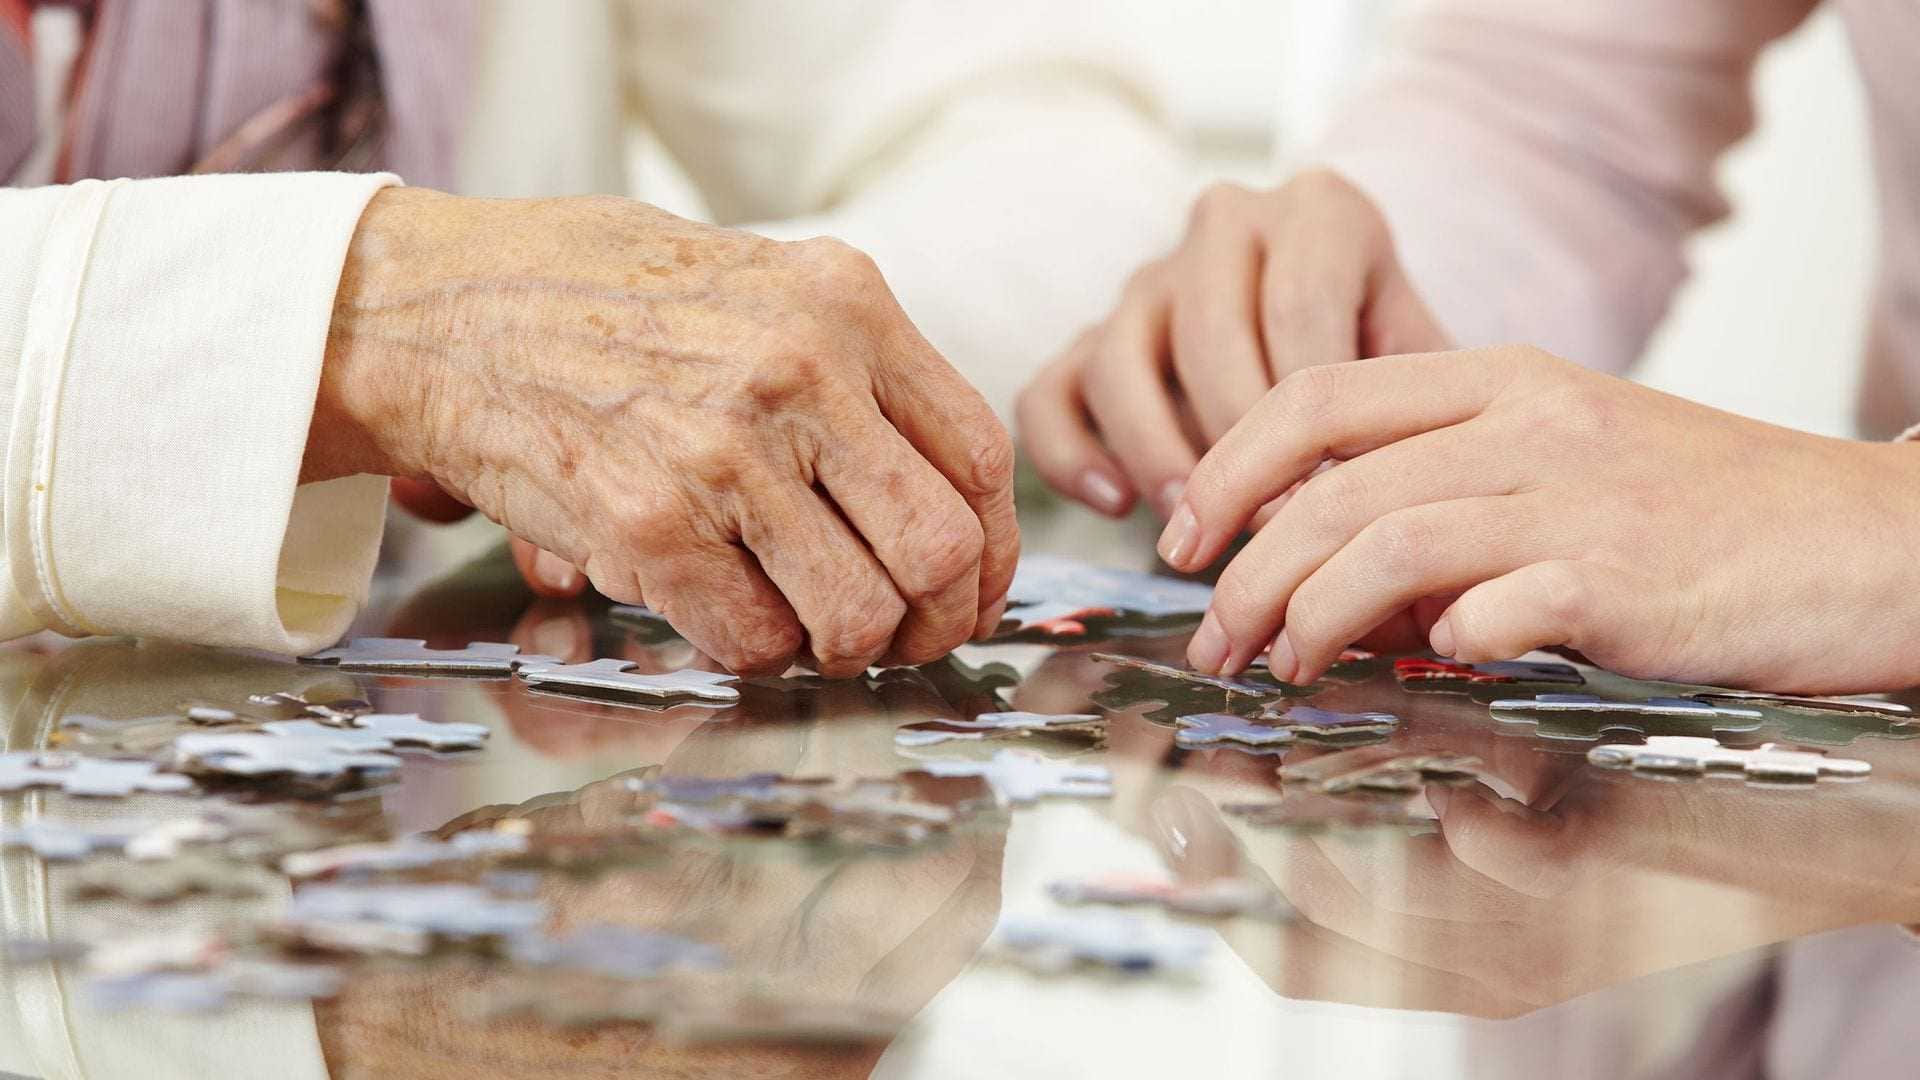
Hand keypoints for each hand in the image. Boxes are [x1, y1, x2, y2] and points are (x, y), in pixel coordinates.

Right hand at [307, 188, 1018, 675]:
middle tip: (903, 636)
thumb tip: (938, 496)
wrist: (438, 309)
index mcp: (845, 302)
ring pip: (856, 614)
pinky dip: (754, 655)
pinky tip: (727, 618)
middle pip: (941, 547)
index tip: (972, 586)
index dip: (994, 549)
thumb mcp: (756, 283)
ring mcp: (724, 452)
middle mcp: (801, 371)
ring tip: (809, 631)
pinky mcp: (649, 525)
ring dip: (842, 649)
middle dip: (936, 620)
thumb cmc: (596, 300)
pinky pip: (753, 640)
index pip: (981, 456)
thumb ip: (853, 370)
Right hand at [1015, 169, 1448, 518]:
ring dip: (1155, 453)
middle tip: (1270, 527)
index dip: (1313, 417)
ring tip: (1195, 525)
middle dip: (1238, 443)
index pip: (1300, 307)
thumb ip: (1419, 400)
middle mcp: (1224, 226)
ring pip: (1119, 360)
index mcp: (1319, 212)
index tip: (1332, 499)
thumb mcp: (1427, 355)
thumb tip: (1398, 494)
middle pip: (1209, 333)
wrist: (1338, 329)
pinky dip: (1070, 454)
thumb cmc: (1391, 358)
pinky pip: (1047, 395)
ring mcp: (1146, 281)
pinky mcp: (1085, 341)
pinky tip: (1116, 505)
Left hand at [1160, 346, 1919, 692]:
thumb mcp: (1570, 465)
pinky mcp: (1626, 579)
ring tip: (1279, 665)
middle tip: (1211, 636)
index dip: (1229, 464)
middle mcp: (1532, 421)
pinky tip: (1421, 674)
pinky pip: (1491, 610)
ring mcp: (1579, 495)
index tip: (1183, 535)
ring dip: (1308, 612)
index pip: (1319, 393)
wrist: (1871, 543)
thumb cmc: (1708, 516)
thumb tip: (1341, 583)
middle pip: (1333, 482)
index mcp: (1507, 378)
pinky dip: (1436, 647)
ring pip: (1388, 540)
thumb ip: (1454, 499)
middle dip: (1245, 567)